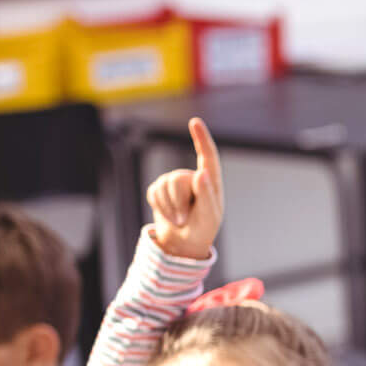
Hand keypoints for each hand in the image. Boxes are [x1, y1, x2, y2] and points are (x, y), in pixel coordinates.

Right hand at [145, 118, 224, 261]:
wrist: (184, 243)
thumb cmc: (202, 229)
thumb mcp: (208, 216)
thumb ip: (206, 195)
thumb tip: (200, 172)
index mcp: (211, 181)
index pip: (208, 156)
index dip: (201, 138)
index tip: (194, 122)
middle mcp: (193, 177)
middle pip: (178, 179)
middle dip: (178, 202)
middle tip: (184, 220)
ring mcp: (175, 181)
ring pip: (164, 185)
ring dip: (170, 208)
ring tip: (179, 220)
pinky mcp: (159, 188)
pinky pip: (154, 192)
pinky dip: (160, 208)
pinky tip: (169, 215)